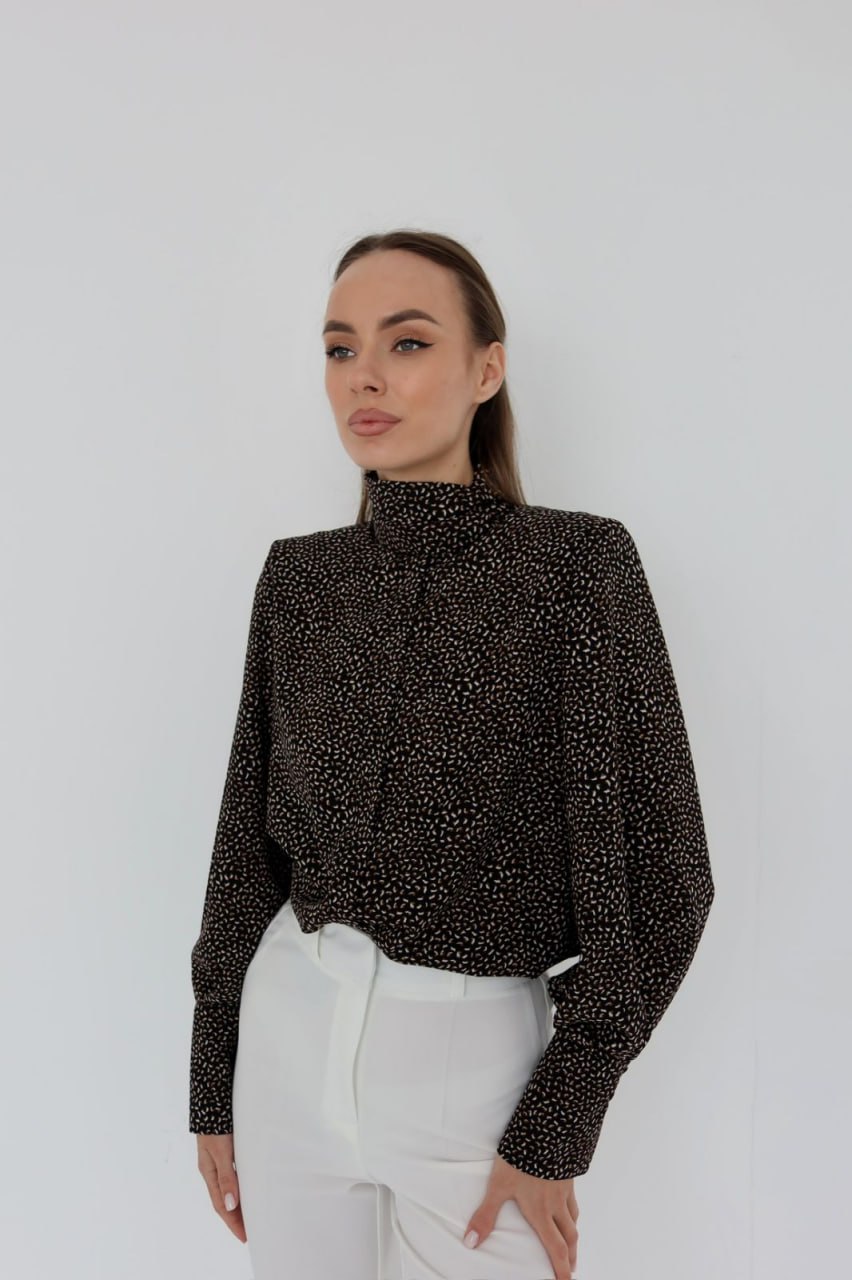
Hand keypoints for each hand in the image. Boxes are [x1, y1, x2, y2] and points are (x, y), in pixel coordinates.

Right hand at [196, 1133, 246, 1242]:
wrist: (213, 1095)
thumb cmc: (216, 1122)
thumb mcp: (221, 1150)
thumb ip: (226, 1176)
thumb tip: (230, 1205)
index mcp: (208, 1171)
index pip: (220, 1205)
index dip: (232, 1222)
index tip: (244, 1236)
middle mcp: (213, 1167)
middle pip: (224, 1198)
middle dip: (236, 1216)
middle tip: (251, 1231)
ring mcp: (219, 1157)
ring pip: (230, 1186)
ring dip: (240, 1201)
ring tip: (252, 1213)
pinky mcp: (227, 1147)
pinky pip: (235, 1172)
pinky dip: (242, 1184)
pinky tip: (250, 1185)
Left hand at [462, 1152, 578, 1278]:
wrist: (546, 1129)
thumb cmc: (520, 1158)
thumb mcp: (498, 1186)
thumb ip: (485, 1215)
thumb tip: (471, 1243)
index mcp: (541, 1212)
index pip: (555, 1248)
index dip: (561, 1269)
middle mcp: (556, 1204)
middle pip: (569, 1237)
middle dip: (570, 1256)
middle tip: (570, 1269)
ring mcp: (564, 1189)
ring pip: (574, 1218)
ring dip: (573, 1235)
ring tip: (570, 1242)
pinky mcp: (567, 1174)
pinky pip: (574, 1200)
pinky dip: (573, 1211)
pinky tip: (568, 1205)